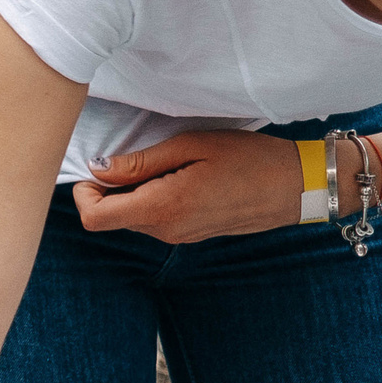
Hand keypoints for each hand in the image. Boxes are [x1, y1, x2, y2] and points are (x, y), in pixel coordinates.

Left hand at [72, 129, 302, 243]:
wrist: (298, 187)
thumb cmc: (248, 159)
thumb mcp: (191, 146)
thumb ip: (140, 162)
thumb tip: (98, 168)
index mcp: (163, 209)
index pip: (95, 217)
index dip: (83, 192)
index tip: (96, 166)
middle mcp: (167, 230)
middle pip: (110, 215)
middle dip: (108, 187)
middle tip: (133, 154)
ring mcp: (180, 236)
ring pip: (132, 216)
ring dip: (132, 191)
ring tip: (163, 161)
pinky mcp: (191, 234)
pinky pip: (154, 218)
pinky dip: (150, 197)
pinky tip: (176, 174)